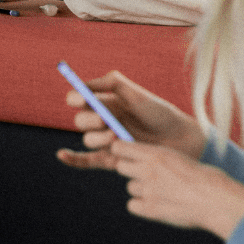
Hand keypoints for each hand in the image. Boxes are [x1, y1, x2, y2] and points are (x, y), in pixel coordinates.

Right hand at [56, 69, 205, 170]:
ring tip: (117, 136)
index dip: (75, 98)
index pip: (79, 99)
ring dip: (96, 137)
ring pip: (87, 139)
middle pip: (81, 120)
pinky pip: (87, 160)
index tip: (80, 98)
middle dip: (89, 119)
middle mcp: (103, 121)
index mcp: (106, 103)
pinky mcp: (112, 159)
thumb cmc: (160, 114)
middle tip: (104, 119)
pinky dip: (73, 159)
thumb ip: (112, 82)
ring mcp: (107, 141)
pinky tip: (62, 155)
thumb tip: (85, 85)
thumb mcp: (137, 94)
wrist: (181, 139)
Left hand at [112, 140, 243, 239]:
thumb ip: (155, 157)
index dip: (121, 151)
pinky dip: (141, 207)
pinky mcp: (151, 210)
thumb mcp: (178, 157)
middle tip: (148, 176)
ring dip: (141, 190)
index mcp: (154, 154)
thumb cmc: (203, 177)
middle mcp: (147, 170)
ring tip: (162, 192)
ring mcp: (148, 191)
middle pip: (120, 167)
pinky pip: (132, 206)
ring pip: (130, 187)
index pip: (118, 147)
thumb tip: (137, 156)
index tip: (127, 155)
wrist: (218, 200)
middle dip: (131, 171)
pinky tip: (157, 205)